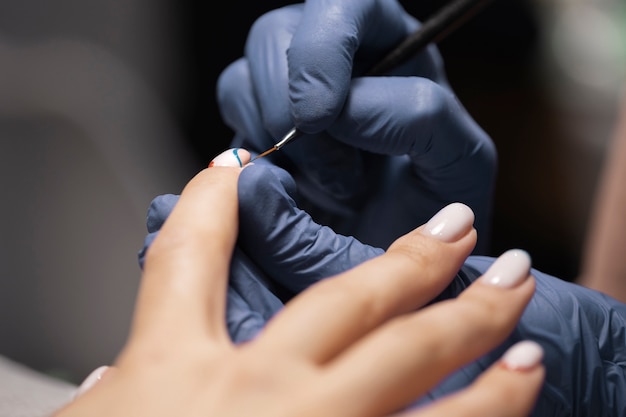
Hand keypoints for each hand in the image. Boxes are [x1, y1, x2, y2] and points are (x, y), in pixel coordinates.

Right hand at [142, 152, 625, 415]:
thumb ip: (116, 390)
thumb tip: (110, 370)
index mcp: (179, 372)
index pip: (190, 258)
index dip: (211, 204)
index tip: (234, 170)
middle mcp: (264, 396)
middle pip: (350, 302)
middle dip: (410, 259)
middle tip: (457, 229)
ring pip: (417, 365)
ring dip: (476, 327)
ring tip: (518, 299)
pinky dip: (486, 414)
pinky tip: (522, 390)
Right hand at [217, 0, 495, 250]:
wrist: (400, 260)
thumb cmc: (436, 212)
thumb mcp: (460, 162)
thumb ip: (421, 118)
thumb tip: (333, 111)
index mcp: (399, 53)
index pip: (348, 4)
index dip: (322, 54)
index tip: (320, 121)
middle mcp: (340, 64)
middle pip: (280, 32)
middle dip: (288, 103)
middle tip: (329, 165)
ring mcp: (292, 99)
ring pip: (244, 76)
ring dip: (274, 137)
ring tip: (329, 186)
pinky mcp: (261, 133)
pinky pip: (232, 124)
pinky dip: (254, 158)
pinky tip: (298, 186)